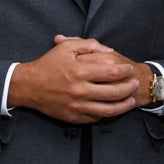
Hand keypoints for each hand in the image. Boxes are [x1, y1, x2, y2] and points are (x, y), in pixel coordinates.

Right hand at [7, 36, 139, 121]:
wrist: (28, 86)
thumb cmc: (49, 64)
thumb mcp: (67, 47)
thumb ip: (90, 45)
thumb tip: (111, 50)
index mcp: (80, 72)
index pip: (112, 73)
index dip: (126, 71)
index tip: (130, 68)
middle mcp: (79, 90)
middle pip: (114, 93)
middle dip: (129, 88)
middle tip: (135, 83)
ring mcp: (76, 106)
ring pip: (108, 110)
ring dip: (124, 105)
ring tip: (131, 100)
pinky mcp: (72, 117)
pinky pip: (95, 118)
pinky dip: (107, 114)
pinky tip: (113, 108)